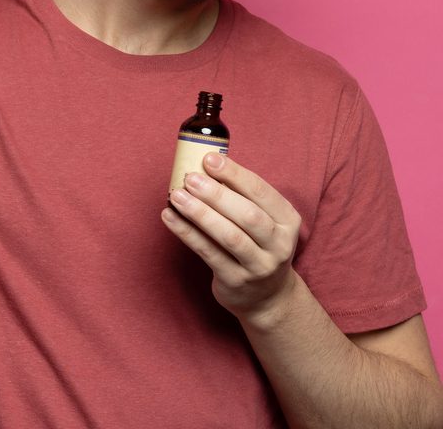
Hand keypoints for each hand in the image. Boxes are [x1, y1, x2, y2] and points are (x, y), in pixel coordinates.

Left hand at [162, 152, 302, 324]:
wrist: (267, 297)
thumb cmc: (257, 244)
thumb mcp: (263, 220)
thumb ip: (240, 195)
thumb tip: (203, 165)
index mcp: (287, 220)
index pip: (262, 192)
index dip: (235, 174)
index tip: (209, 158)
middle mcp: (278, 244)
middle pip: (247, 215)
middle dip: (216, 194)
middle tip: (189, 177)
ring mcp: (259, 265)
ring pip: (229, 236)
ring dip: (200, 213)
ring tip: (176, 195)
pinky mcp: (236, 281)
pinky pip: (208, 253)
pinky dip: (186, 233)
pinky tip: (169, 217)